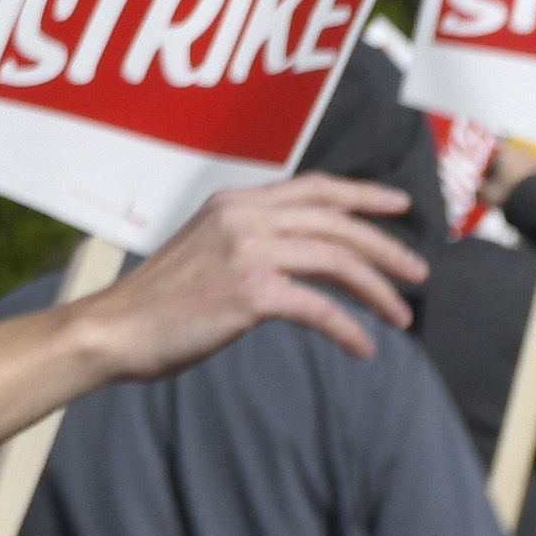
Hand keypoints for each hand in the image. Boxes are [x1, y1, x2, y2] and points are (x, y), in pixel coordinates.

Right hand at [88, 170, 428, 376]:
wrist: (116, 329)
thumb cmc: (159, 302)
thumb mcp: (206, 249)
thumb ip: (248, 239)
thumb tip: (300, 256)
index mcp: (235, 201)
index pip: (314, 187)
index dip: (362, 193)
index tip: (400, 204)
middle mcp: (244, 217)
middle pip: (336, 221)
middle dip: (386, 247)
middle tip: (419, 273)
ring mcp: (247, 252)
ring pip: (336, 260)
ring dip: (378, 290)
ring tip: (402, 317)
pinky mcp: (249, 293)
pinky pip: (319, 308)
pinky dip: (349, 328)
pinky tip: (364, 347)